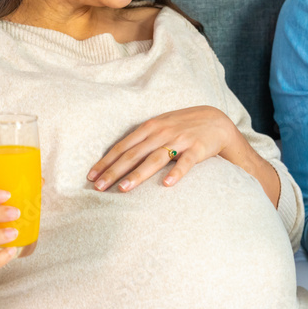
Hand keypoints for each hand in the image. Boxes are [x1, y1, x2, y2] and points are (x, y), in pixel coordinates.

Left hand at [88, 106, 239, 191]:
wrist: (216, 120)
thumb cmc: (183, 126)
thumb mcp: (161, 126)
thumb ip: (142, 139)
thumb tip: (117, 157)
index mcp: (150, 127)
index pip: (123, 146)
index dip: (106, 161)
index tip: (91, 176)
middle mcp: (162, 132)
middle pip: (134, 154)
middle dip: (114, 171)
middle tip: (98, 188)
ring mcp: (180, 140)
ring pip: (156, 158)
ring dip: (138, 174)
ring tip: (124, 188)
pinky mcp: (198, 148)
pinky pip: (186, 162)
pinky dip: (176, 173)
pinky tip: (167, 184)